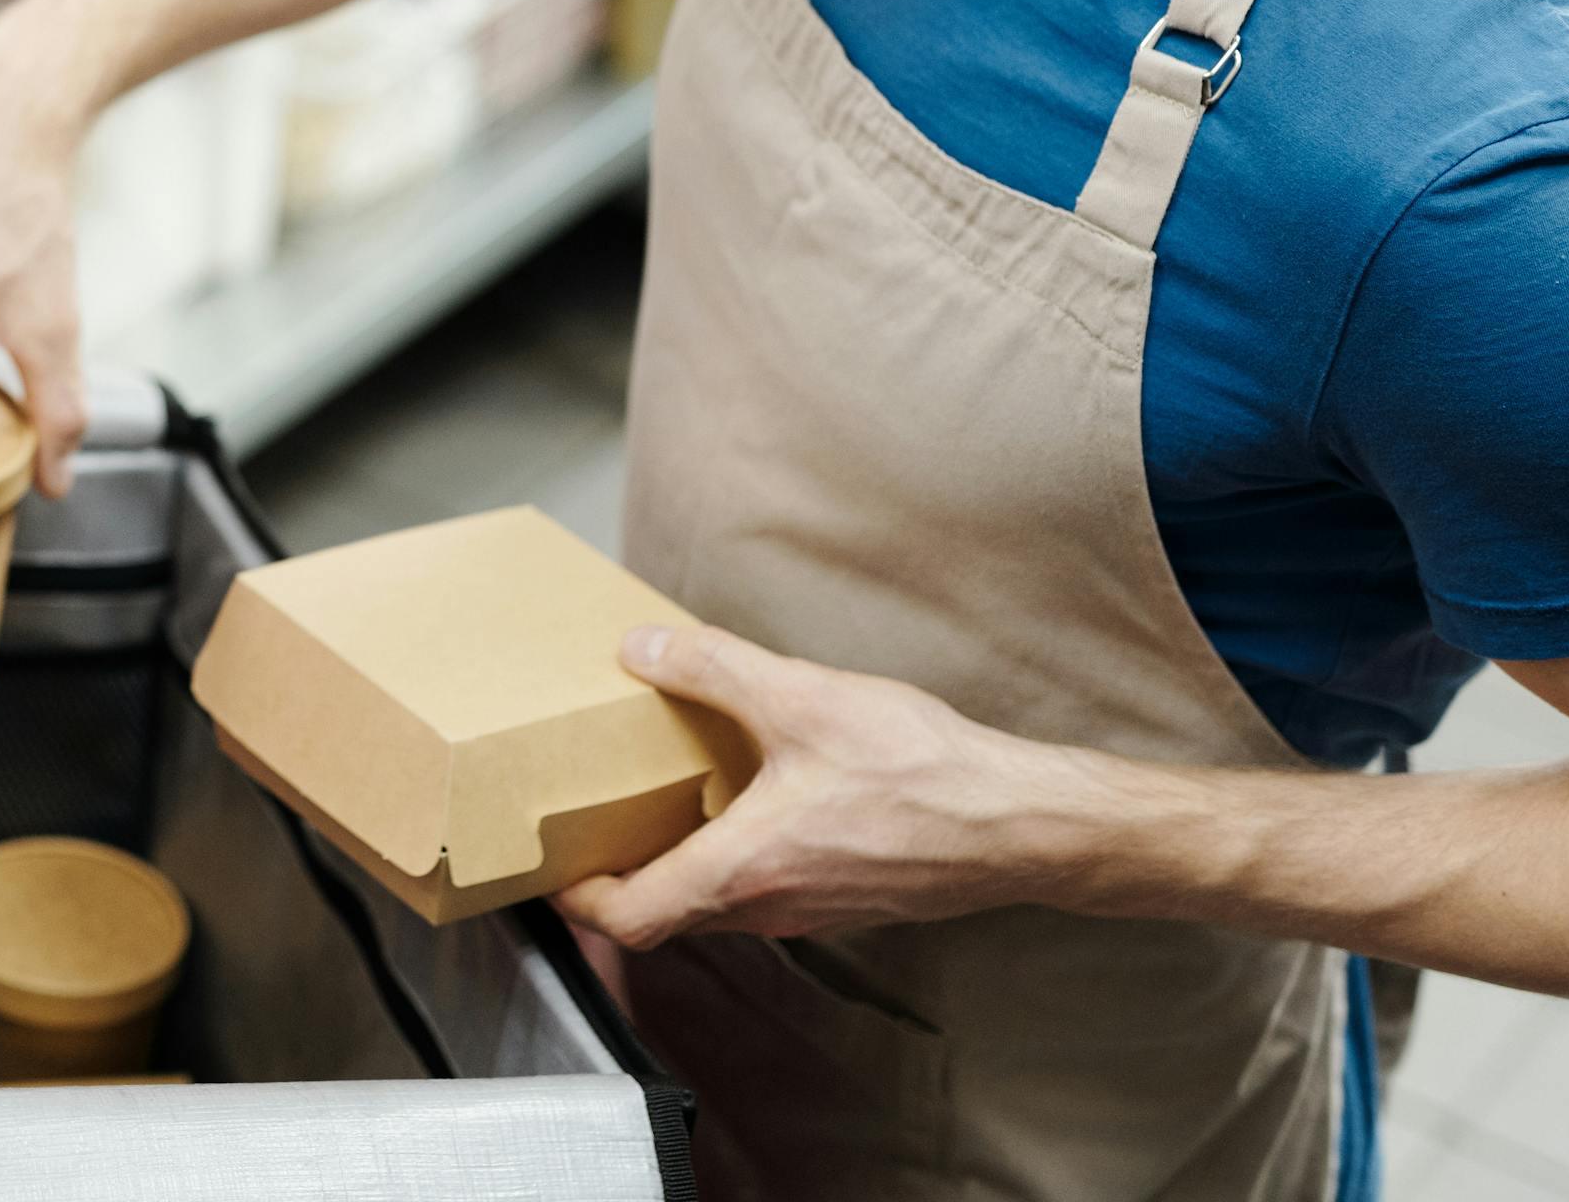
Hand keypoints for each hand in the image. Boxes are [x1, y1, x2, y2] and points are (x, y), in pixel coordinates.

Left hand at [556, 623, 1095, 949]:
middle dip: (618, 880)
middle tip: (588, 830)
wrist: (1019, 824)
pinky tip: (739, 803)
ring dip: (675, 868)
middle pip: (665, 917)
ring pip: (714, 908)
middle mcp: (767, 906)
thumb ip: (714, 669)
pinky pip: (761, 893)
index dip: (578, 900)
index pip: (630, 918)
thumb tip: (641, 649)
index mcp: (741, 870)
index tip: (550, 869)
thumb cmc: (922, 775)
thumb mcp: (803, 697)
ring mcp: (807, 911)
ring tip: (654, 808)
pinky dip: (729, 861)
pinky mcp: (842, 899)